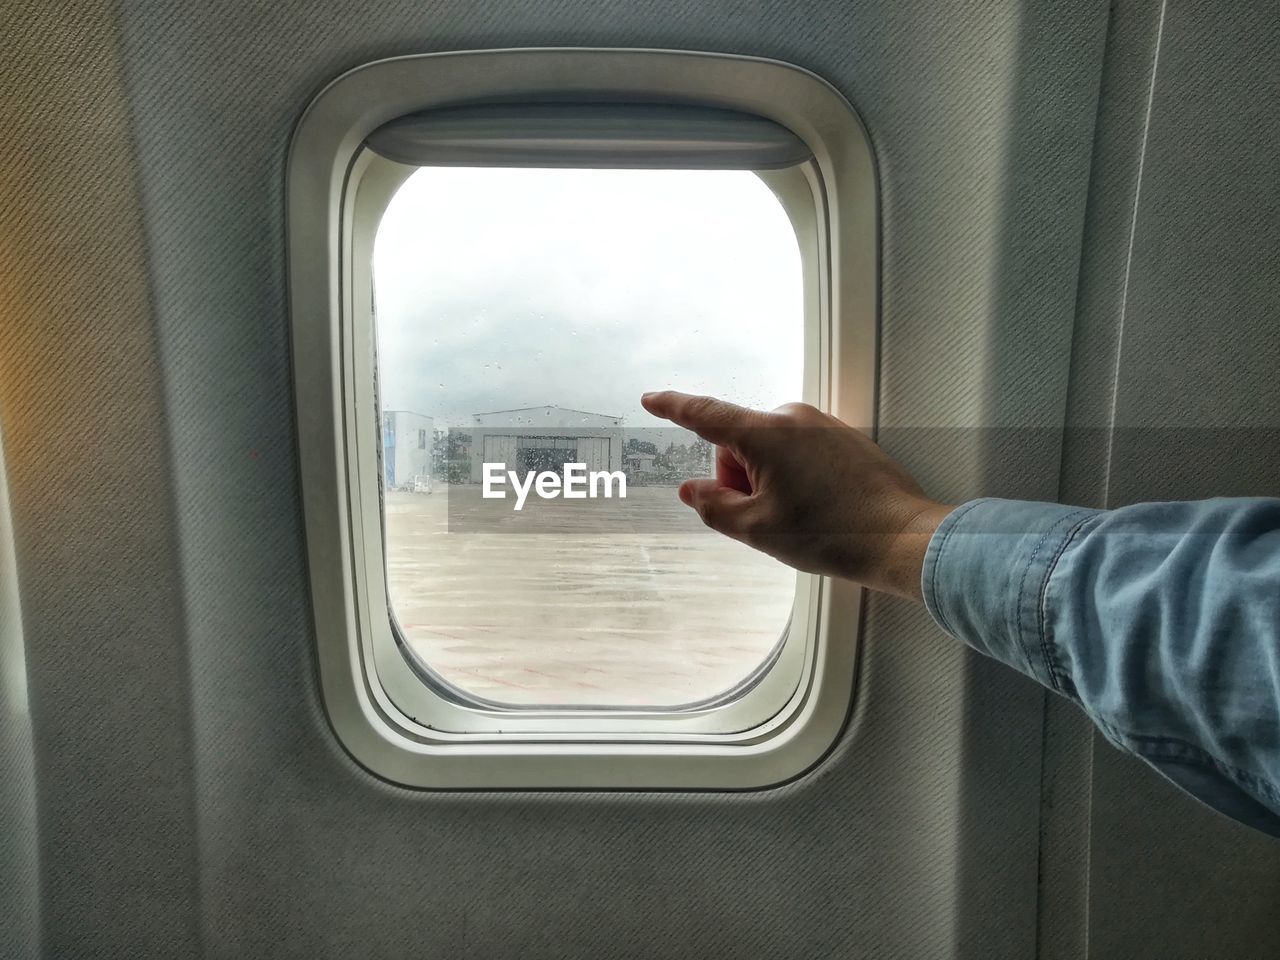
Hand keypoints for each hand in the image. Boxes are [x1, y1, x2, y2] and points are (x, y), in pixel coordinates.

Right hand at [640, 391, 953, 598]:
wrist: (899, 536)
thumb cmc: (830, 533)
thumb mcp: (757, 529)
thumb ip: (714, 507)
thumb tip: (692, 491)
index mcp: (764, 434)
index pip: (705, 414)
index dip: (673, 407)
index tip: (652, 398)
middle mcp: (792, 418)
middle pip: (740, 443)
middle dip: (739, 476)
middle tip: (764, 515)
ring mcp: (822, 425)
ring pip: (771, 450)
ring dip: (769, 479)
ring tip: (799, 516)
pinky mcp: (844, 438)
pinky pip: (800, 452)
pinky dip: (796, 477)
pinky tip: (819, 509)